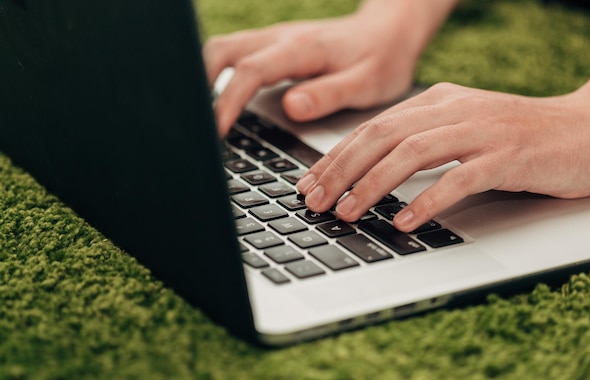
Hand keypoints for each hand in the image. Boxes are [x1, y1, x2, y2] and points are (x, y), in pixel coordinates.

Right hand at [204, 0, 456, 135]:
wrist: (390, 33)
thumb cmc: (381, 60)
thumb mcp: (366, 83)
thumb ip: (329, 95)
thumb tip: (291, 106)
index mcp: (301, 50)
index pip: (250, 71)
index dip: (228, 101)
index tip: (216, 132)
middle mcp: (281, 39)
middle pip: (222, 50)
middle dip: (200, 84)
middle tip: (195, 125)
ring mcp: (275, 41)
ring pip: (224, 49)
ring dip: (205, 78)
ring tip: (200, 118)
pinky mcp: (275, 48)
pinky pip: (236, 56)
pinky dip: (219, 76)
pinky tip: (219, 101)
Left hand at [296, 74, 589, 232]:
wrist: (587, 129)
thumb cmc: (517, 138)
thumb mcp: (459, 129)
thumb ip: (419, 143)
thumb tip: (367, 176)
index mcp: (437, 101)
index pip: (372, 128)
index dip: (335, 157)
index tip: (308, 184)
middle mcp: (454, 110)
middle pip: (382, 137)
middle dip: (341, 171)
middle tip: (315, 202)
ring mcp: (481, 131)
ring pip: (412, 153)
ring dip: (374, 185)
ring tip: (348, 212)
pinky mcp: (508, 156)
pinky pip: (459, 178)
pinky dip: (427, 201)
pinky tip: (404, 222)